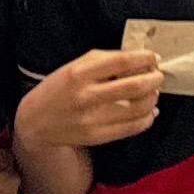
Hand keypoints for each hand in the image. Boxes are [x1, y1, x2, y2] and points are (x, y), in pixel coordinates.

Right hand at [18, 48, 162, 152]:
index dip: (144, 58)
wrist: (35, 122)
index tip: (154, 57)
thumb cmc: (60, 88)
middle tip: (158, 75)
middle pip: (135, 86)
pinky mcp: (97, 137)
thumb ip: (107, 59)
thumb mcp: (76, 66)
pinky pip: (133, 127)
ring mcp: (92, 119)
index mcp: (79, 73)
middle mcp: (86, 96)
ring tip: (152, 92)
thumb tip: (142, 60)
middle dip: (154, 79)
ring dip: (153, 98)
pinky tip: (149, 111)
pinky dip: (148, 118)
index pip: (122, 61)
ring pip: (138, 108)